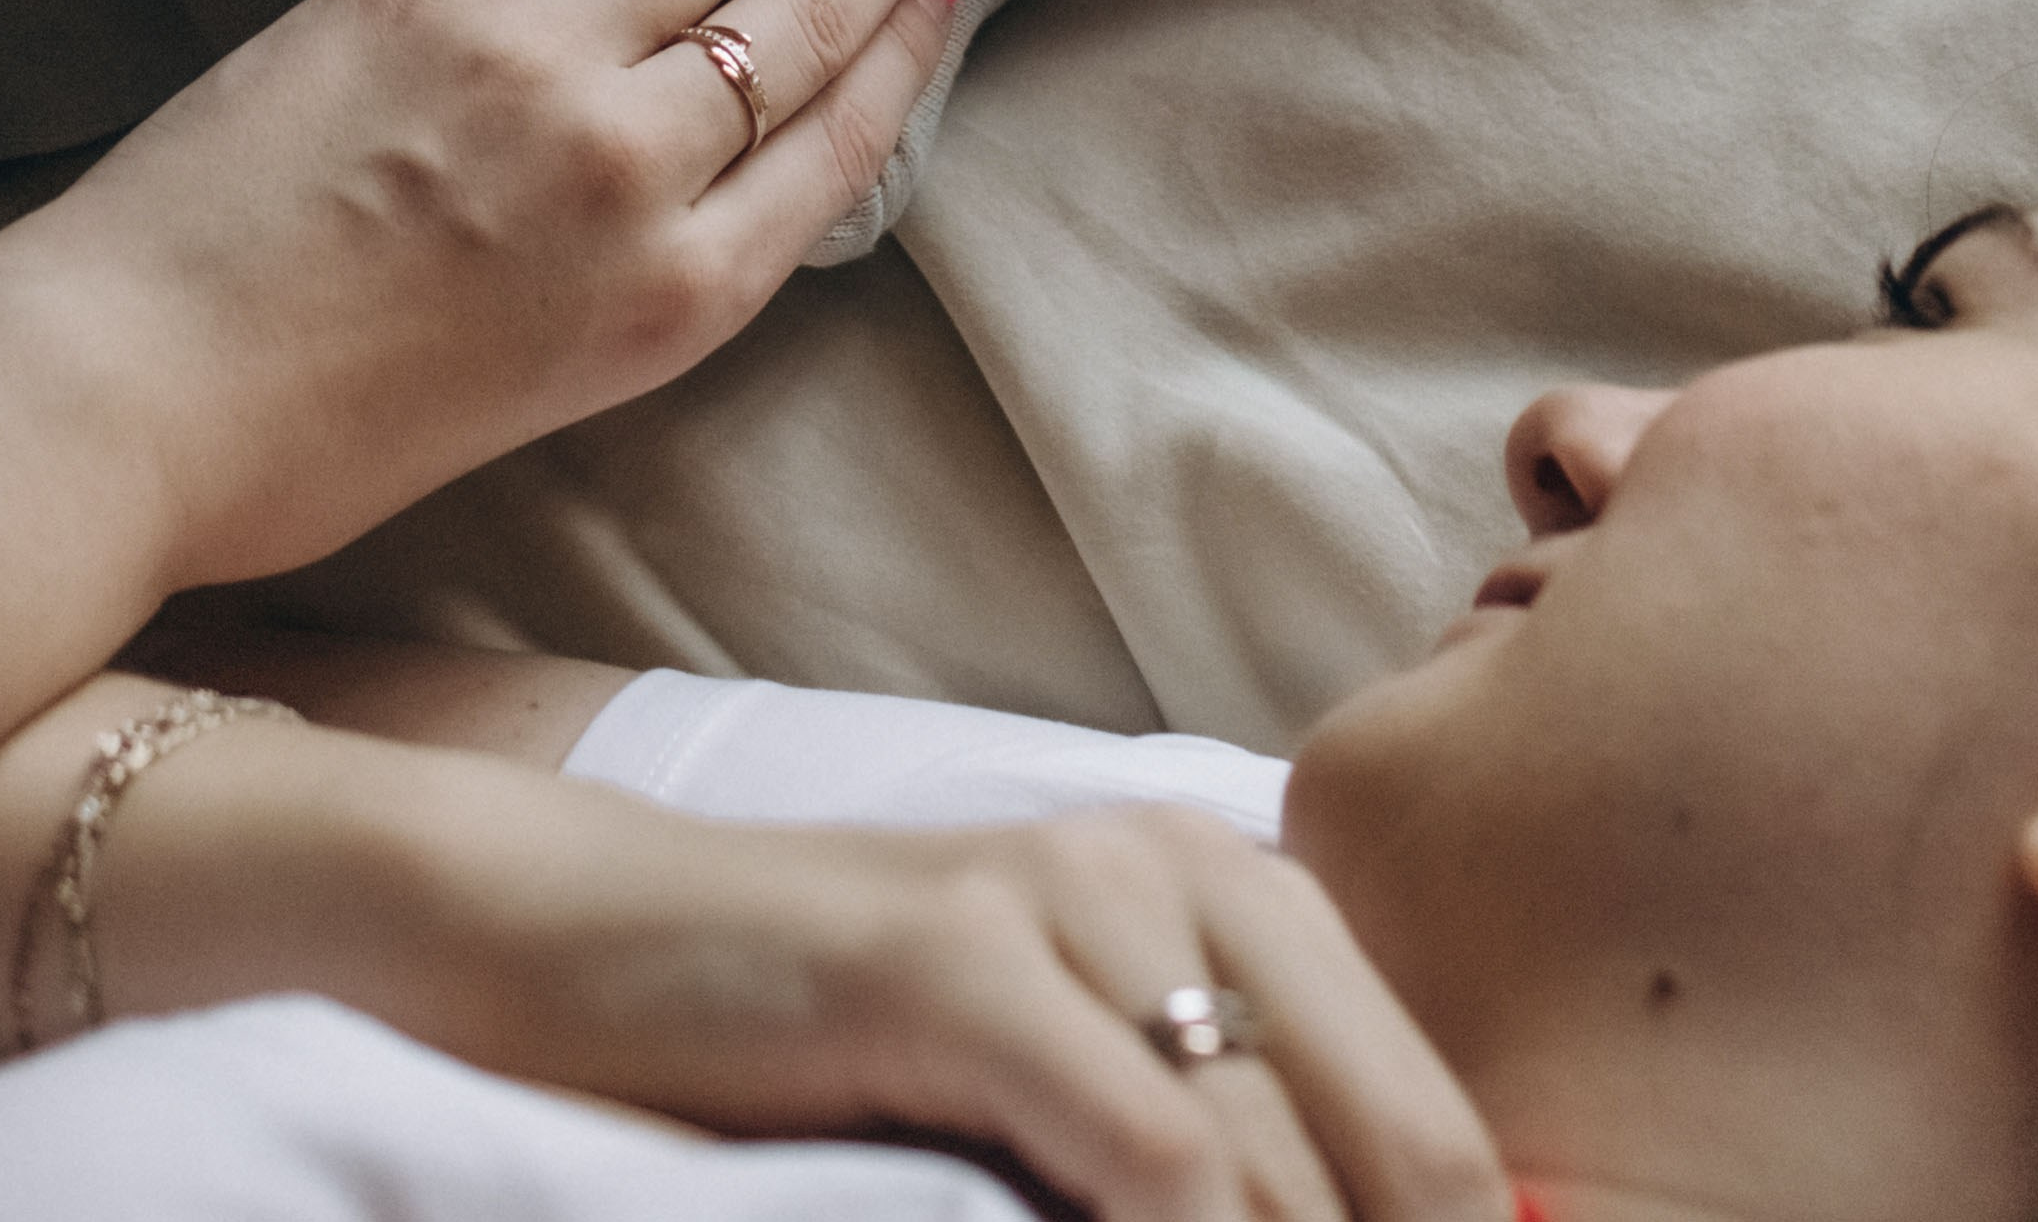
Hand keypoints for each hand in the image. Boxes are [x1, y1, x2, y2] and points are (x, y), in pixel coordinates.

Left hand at [29, 0, 971, 572]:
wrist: (126, 389)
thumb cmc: (309, 435)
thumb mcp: (540, 388)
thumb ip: (644, 266)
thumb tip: (704, 139)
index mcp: (669, 299)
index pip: (843, 140)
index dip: (910, 42)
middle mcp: (632, 171)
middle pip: (806, 18)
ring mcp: (535, 64)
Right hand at [341, 774, 1511, 1221]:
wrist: (596, 944)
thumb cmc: (839, 1049)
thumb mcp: (1067, 1100)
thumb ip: (1219, 1166)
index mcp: (1241, 895)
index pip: (1441, 1140)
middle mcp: (1185, 863)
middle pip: (1407, 1159)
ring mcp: (1071, 891)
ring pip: (1276, 1174)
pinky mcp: (961, 953)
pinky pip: (1154, 1158)